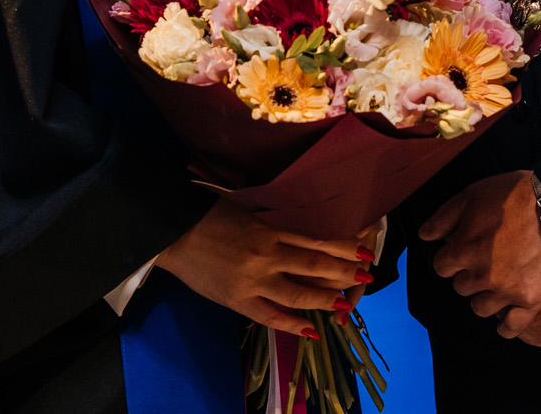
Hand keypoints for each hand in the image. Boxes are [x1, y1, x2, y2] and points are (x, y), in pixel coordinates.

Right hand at [159, 200, 373, 334]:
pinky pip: (269, 316)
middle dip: (344, 272)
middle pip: (315, 266)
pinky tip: (310, 329)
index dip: (343, 248)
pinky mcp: (237, 299)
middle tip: (367, 275)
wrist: (173, 230)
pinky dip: (292, 324)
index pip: (316, 241)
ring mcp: (253, 279)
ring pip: (298, 293)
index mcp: (270, 229)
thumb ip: (272, 223)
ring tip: (346, 304)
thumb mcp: (248, 211)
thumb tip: (298, 230)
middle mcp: (267, 254)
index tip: (364, 251)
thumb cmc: (208, 213)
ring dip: (325, 299)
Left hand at [418, 170, 540, 319]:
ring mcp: (506, 291)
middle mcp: (481, 275)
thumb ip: (444, 217)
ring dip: (486, 297)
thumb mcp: (473, 194)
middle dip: (470, 275)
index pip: (442, 266)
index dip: (453, 257)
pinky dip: (506, 326)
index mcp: (463, 249)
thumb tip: (425, 236)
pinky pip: (511, 326)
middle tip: (487, 264)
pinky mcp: (531, 301)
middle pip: (461, 287)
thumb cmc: (517, 195)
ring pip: (481, 308)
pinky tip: (505, 322)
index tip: (465, 251)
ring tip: (498, 285)